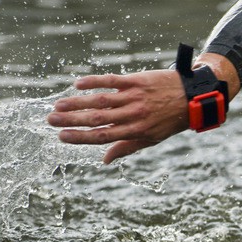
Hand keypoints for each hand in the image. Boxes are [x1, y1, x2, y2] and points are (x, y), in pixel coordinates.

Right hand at [47, 70, 188, 163]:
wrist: (191, 96)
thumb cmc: (170, 120)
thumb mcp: (152, 139)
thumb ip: (127, 147)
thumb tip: (104, 160)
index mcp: (136, 131)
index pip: (102, 136)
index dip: (81, 137)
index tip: (62, 137)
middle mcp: (133, 115)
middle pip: (97, 118)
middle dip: (71, 120)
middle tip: (50, 120)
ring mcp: (134, 97)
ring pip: (100, 100)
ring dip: (77, 102)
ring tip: (58, 105)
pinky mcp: (136, 81)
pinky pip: (111, 80)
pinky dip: (93, 81)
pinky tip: (77, 84)